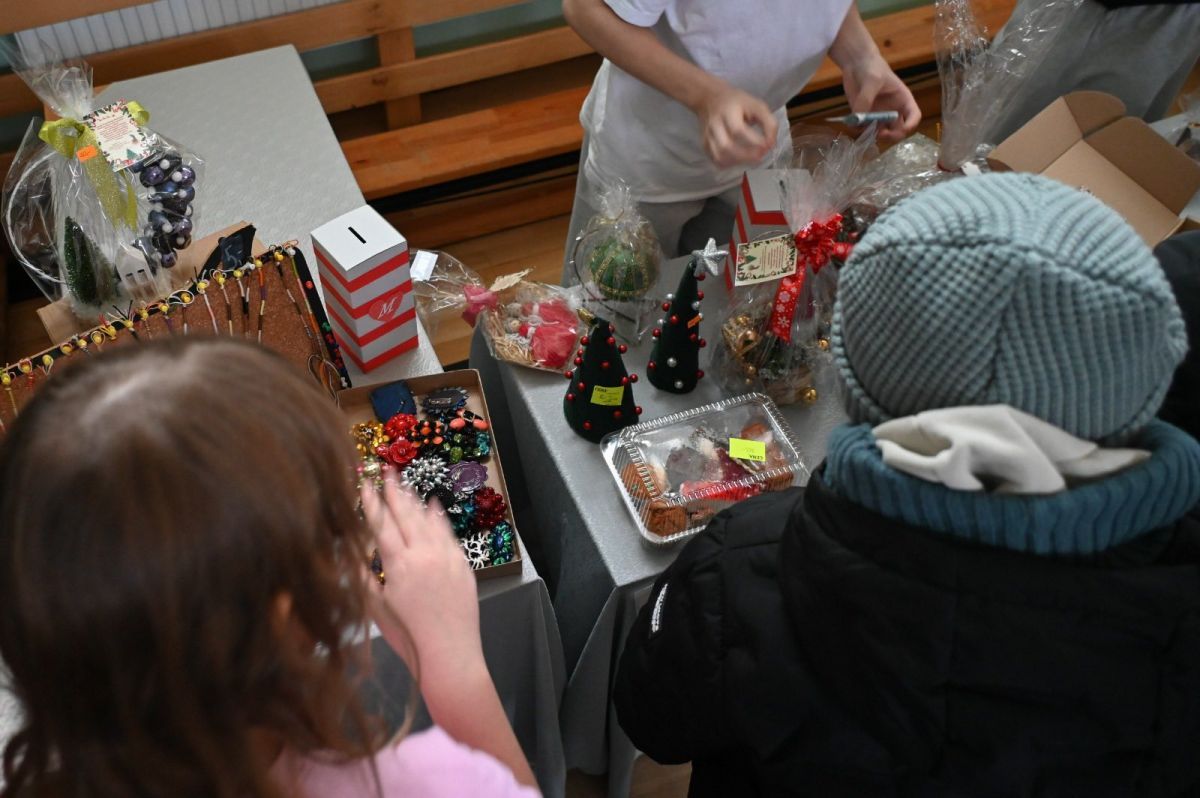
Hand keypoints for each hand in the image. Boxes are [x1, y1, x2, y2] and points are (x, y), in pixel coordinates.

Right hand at [361, 474, 482, 678]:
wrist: (449, 653)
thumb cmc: (407, 637)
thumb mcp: (377, 609)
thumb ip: (365, 578)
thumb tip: (354, 555)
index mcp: (399, 565)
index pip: (381, 525)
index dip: (371, 502)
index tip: (363, 482)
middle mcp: (424, 555)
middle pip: (406, 515)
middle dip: (394, 491)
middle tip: (386, 470)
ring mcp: (446, 558)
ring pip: (428, 520)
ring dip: (415, 500)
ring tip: (405, 482)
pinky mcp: (462, 565)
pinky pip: (448, 534)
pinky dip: (439, 517)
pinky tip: (433, 505)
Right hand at [694, 82, 778, 168]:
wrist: (710, 99)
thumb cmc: (737, 103)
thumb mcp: (757, 105)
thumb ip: (769, 123)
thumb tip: (771, 144)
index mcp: (728, 112)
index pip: (738, 130)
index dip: (754, 141)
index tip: (767, 146)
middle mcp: (714, 125)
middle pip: (726, 147)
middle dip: (746, 156)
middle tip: (760, 156)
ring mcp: (707, 137)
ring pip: (719, 157)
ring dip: (738, 162)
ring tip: (751, 158)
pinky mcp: (705, 146)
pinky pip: (716, 161)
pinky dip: (730, 164)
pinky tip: (740, 159)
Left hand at [841, 54, 920, 142]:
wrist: (857, 64)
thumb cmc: (872, 68)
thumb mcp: (872, 80)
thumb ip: (867, 99)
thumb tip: (859, 118)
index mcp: (903, 100)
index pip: (914, 116)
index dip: (911, 125)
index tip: (903, 129)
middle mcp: (893, 111)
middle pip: (898, 131)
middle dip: (891, 136)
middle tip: (880, 133)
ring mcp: (879, 115)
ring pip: (880, 133)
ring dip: (873, 135)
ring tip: (864, 127)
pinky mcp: (865, 117)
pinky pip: (864, 129)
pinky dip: (859, 130)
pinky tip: (853, 122)